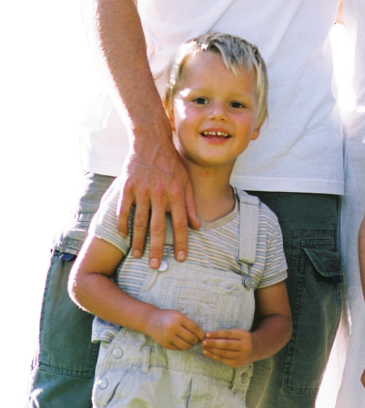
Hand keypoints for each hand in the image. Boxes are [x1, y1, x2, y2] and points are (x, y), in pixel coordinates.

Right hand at [117, 136, 199, 267]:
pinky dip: (122, 224)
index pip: (180, 223)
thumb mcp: (186, 179)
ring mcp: (142, 190)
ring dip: (138, 241)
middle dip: (157, 249)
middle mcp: (160, 193)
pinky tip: (124, 235)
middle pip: (158, 227)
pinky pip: (123, 210)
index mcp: (176, 192)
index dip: (180, 242)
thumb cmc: (171, 162)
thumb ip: (191, 203)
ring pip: (139, 222)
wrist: (151, 140)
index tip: (179, 259)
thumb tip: (198, 225)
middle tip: (155, 267)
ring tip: (138, 256)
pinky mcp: (127, 186)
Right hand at [145, 308, 204, 350]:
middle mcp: (173, 328)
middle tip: (197, 340)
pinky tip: (182, 343)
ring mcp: (168, 337)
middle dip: (196, 341)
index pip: (195, 329)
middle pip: (191, 338)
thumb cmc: (168, 317)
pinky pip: (178, 348)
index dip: (201, 334)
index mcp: (179, 318)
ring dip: (190, 346)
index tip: (204, 337)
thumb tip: (201, 335)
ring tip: (191, 343)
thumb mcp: (179, 315)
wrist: (151, 320)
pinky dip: (182, 347)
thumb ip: (189, 324)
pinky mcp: (165, 344)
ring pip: (185, 346)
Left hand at [202, 329, 252, 367]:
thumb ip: (226, 334)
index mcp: (244, 335)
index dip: (217, 334)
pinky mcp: (237, 364)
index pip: (228, 334)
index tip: (207, 334)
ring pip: (224, 353)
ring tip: (203, 347)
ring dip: (212, 350)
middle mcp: (244, 346)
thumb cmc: (243, 338)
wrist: (256, 349)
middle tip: (203, 341)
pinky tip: (207, 353)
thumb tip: (209, 335)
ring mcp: (241, 357)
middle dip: (213, 343)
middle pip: (226, 344)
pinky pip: (223, 360)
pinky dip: (214, 356)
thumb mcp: (238, 332)